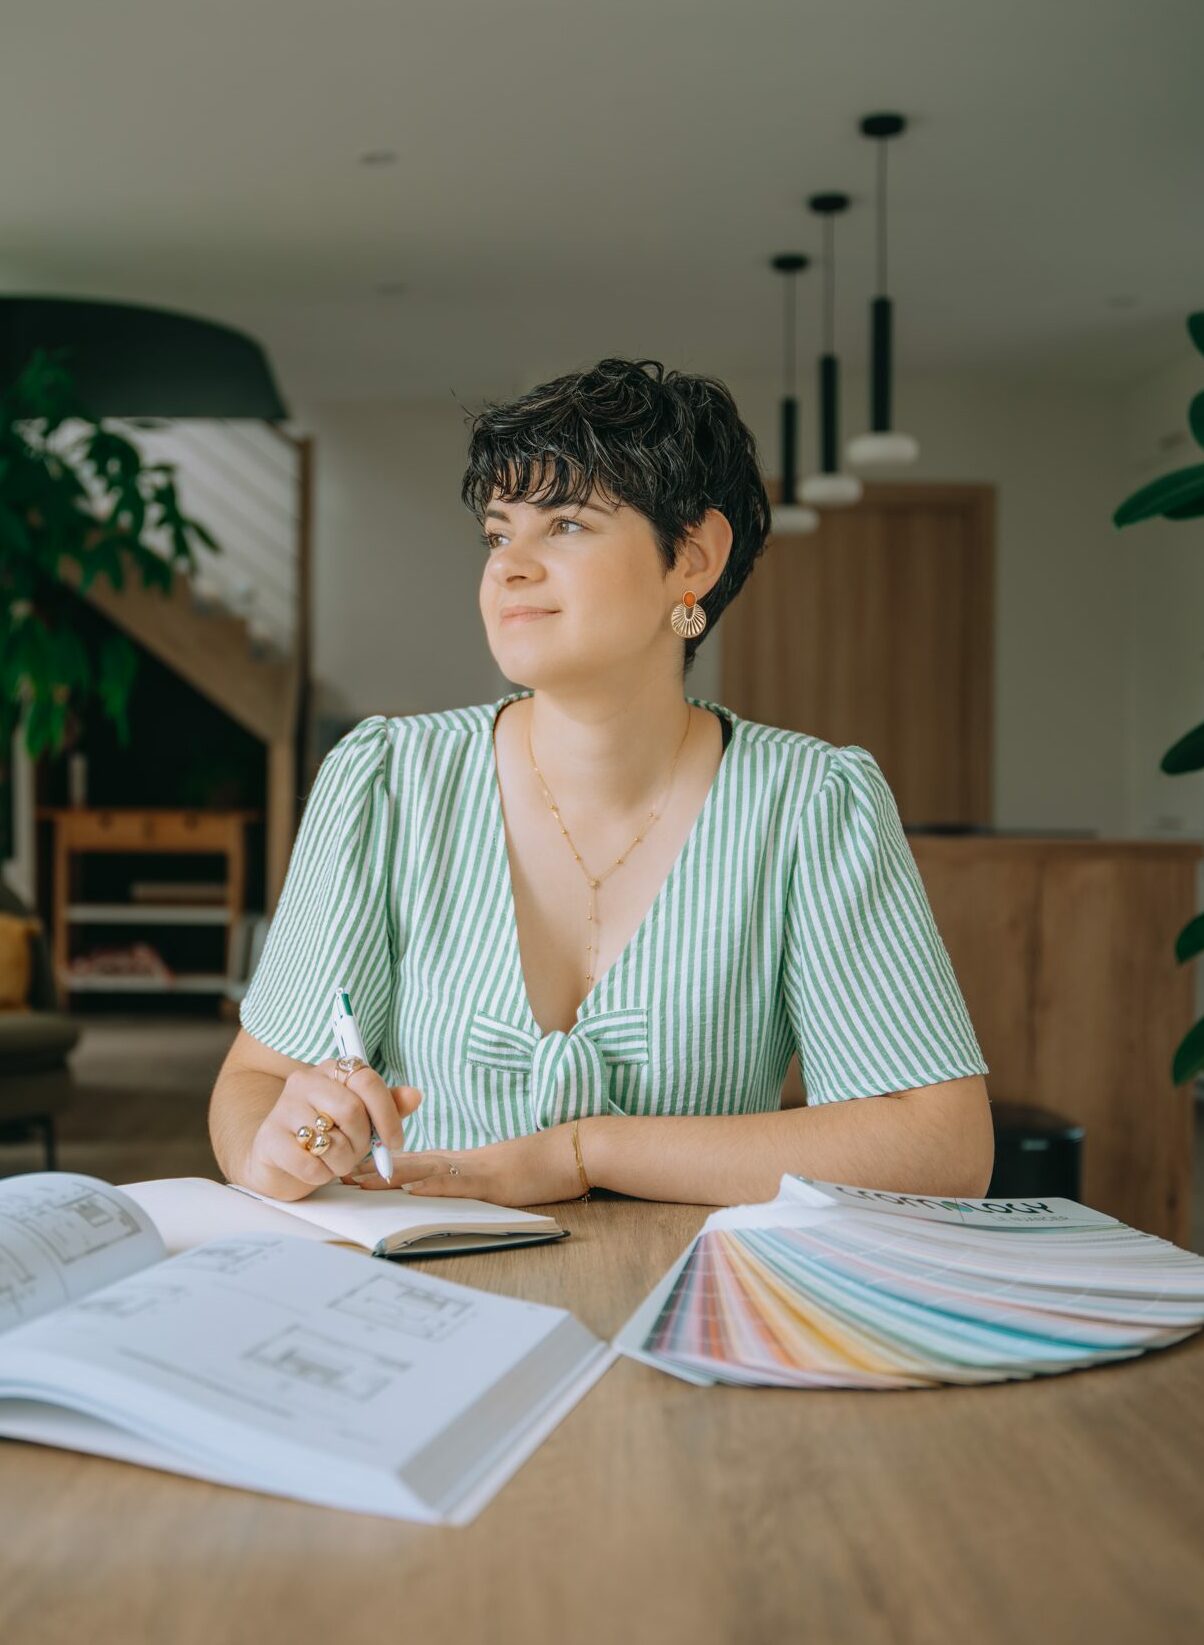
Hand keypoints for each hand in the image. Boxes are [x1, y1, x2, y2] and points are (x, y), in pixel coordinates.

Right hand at [245, 1061, 423, 1201]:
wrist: (277, 1161)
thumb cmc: (326, 1137)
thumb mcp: (362, 1121)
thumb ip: (387, 1107)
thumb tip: (415, 1095)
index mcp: (331, 1071)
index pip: (366, 1079)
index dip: (387, 1113)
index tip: (394, 1141)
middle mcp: (304, 1082)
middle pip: (351, 1110)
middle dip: (361, 1142)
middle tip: (355, 1153)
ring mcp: (283, 1108)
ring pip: (332, 1140)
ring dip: (341, 1163)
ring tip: (333, 1162)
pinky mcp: (269, 1139)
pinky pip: (310, 1164)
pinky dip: (320, 1176)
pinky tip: (314, 1170)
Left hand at [341, 1124, 584, 1208]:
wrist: (570, 1152)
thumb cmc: (537, 1167)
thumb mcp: (495, 1178)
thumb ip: (468, 1183)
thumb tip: (442, 1194)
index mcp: (459, 1162)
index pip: (412, 1163)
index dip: (379, 1166)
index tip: (350, 1170)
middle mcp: (460, 1162)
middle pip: (408, 1163)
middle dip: (373, 1170)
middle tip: (340, 1175)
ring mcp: (475, 1170)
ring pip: (424, 1169)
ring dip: (390, 1176)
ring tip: (360, 1180)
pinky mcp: (492, 1181)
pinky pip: (457, 1182)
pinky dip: (432, 1185)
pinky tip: (411, 1188)